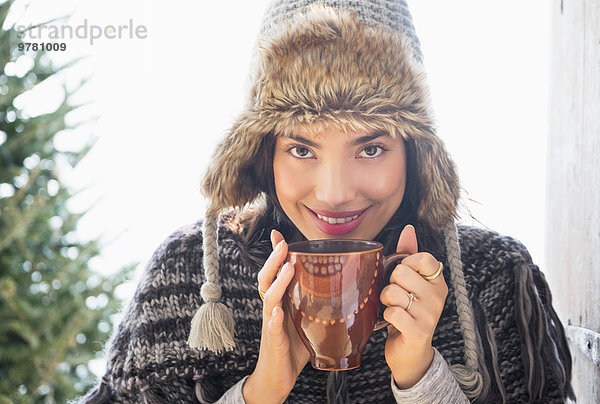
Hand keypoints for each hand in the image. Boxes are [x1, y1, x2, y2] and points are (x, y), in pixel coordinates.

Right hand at [243, 230, 309, 403]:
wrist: (279, 378)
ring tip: (287, 269)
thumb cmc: (294, 348)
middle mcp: (273, 309)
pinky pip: (271, 329)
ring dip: (278, 283)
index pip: (275, 273)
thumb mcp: (308, 322)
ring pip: (269, 298)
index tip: (278, 234)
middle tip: (283, 244)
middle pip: (267, 279)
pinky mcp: (274, 343)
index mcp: (281, 302)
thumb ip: (320, 306)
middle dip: (274, 260)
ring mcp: (270, 325)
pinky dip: (274, 320)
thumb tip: (349, 292)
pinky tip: (277, 313)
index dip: (275, 254)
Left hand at [380, 225, 447, 388]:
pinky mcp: (419, 331)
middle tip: (395, 297)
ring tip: (393, 309)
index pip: (423, 257)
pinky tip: (393, 322)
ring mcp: (430, 314)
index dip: (405, 263)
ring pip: (393, 292)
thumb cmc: (408, 312)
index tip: (402, 277)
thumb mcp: (410, 283)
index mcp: (437, 281)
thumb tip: (409, 229)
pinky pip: (392, 312)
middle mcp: (438, 296)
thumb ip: (409, 255)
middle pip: (401, 273)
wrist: (410, 352)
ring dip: (385, 301)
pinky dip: (385, 316)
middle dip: (389, 284)